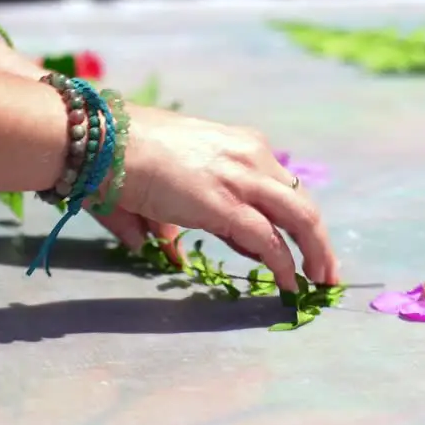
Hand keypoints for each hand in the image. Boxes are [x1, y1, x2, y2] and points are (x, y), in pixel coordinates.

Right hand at [116, 104, 340, 291]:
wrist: (99, 140)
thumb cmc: (117, 157)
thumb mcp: (161, 182)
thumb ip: (166, 218)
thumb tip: (159, 247)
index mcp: (238, 144)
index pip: (278, 187)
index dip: (290, 222)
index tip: (293, 249)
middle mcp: (250, 156)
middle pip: (302, 202)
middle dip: (318, 239)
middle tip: (325, 270)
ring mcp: (242, 179)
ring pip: (302, 219)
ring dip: (317, 254)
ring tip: (321, 282)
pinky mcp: (227, 205)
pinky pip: (270, 242)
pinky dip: (286, 266)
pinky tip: (290, 285)